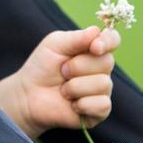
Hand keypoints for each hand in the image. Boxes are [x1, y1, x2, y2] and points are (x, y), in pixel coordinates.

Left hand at [0, 26, 119, 138]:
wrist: (29, 94)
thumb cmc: (42, 66)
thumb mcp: (55, 44)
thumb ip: (77, 37)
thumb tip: (97, 32)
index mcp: (93, 49)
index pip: (113, 39)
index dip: (108, 41)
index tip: (94, 47)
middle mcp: (101, 69)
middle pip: (107, 62)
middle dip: (78, 66)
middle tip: (62, 71)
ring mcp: (102, 90)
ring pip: (103, 84)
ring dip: (76, 87)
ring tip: (63, 90)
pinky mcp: (99, 111)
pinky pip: (102, 105)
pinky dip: (82, 104)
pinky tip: (72, 104)